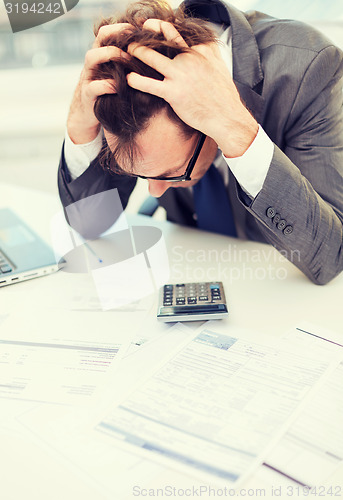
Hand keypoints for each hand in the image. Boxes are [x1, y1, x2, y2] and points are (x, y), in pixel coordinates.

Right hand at [67, 23, 131, 144]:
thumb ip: (127, 65)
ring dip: (110, 55)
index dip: (121, 27)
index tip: (138, 29)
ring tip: (127, 60)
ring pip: (92, 57)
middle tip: (134, 43)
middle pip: (99, 39)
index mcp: (100, 55)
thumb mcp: (117, 76)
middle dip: (116, 36)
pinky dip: (107, 85)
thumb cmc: (108, 92)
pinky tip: (120, 87)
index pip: (107, 32)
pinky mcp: (87, 95)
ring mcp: (88, 77)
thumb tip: (153, 57)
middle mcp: (93, 63)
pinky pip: (94, 87)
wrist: (88, 114)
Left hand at [127, 20, 257, 156]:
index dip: (160, 27)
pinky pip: (149, 85)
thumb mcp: (220, 65)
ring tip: (126, 52)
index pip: (176, 33)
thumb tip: (203, 45)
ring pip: (152, 58)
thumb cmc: (224, 95)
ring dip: (136, 53)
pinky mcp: (173, 93)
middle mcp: (189, 58)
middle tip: (132, 36)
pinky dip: (137, 81)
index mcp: (200, 50)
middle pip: (161, 41)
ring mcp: (180, 75)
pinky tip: (129, 79)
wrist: (227, 117)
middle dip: (144, 37)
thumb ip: (209, 52)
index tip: (149, 25)